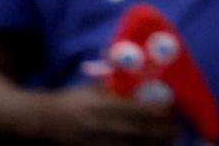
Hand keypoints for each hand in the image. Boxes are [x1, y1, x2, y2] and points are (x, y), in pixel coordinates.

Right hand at [41, 83, 184, 143]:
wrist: (42, 123)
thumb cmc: (69, 103)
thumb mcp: (92, 90)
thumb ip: (113, 86)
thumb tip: (136, 78)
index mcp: (107, 106)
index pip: (143, 111)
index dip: (161, 113)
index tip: (172, 111)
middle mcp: (107, 126)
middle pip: (144, 132)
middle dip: (163, 132)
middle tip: (176, 130)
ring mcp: (101, 143)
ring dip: (153, 144)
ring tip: (166, 141)